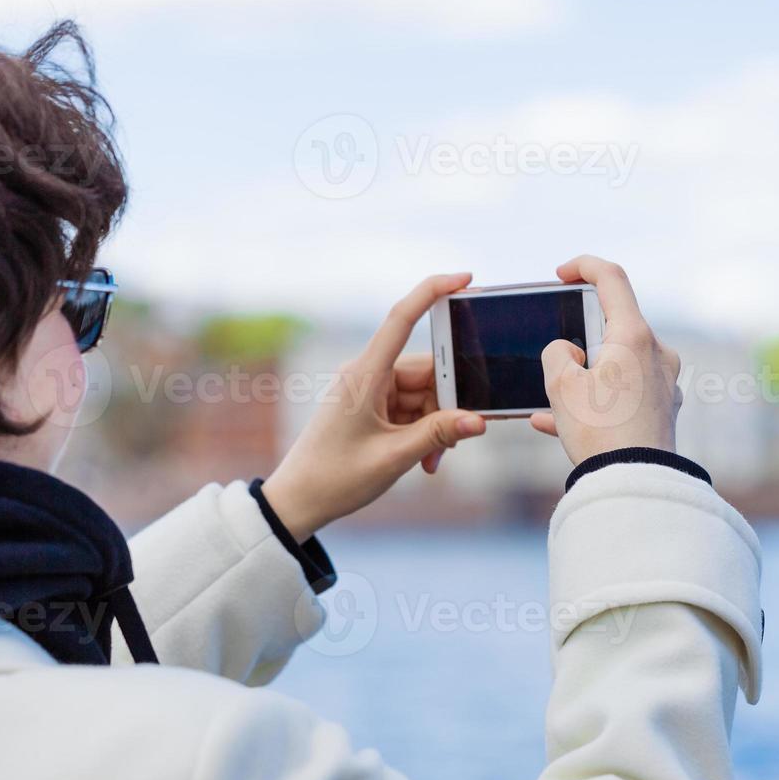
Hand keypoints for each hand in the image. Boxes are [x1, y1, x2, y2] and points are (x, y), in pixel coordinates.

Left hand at [262, 273, 487, 539]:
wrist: (299, 501)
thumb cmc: (336, 478)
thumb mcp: (394, 458)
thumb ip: (439, 435)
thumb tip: (479, 421)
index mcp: (364, 375)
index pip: (401, 319)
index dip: (432, 292)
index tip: (465, 278)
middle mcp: (367, 375)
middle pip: (428, 372)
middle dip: (447, 408)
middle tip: (450, 445)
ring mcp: (369, 391)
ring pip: (424, 395)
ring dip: (435, 427)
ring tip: (429, 463)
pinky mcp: (372, 407)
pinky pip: (412, 410)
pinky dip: (422, 433)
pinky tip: (422, 461)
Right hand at [529, 256, 682, 464]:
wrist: (635, 486)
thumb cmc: (599, 432)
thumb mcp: (560, 385)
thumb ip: (556, 353)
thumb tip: (568, 352)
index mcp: (634, 336)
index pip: (611, 279)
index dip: (583, 266)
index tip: (561, 273)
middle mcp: (657, 354)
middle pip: (614, 327)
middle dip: (580, 337)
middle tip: (555, 357)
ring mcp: (663, 383)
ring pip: (616, 365)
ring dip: (583, 376)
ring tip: (550, 399)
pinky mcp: (661, 411)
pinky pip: (622, 396)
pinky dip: (593, 402)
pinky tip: (555, 424)